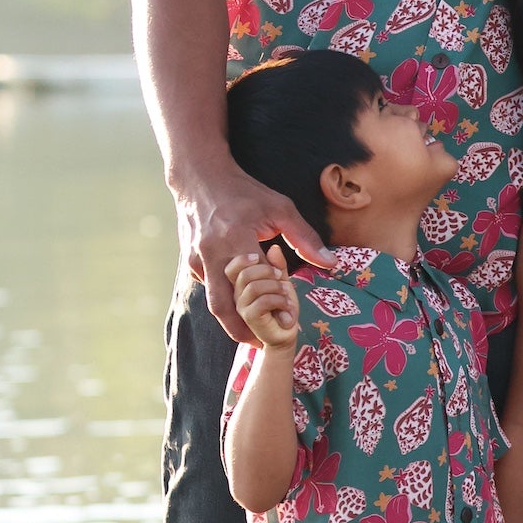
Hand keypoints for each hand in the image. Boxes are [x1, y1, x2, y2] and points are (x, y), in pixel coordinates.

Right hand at [177, 164, 331, 340]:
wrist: (200, 178)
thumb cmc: (245, 192)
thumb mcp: (280, 208)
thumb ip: (305, 238)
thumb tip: (331, 264)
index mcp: (235, 238)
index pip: (256, 282)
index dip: (273, 304)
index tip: (289, 322)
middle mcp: (212, 253)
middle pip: (223, 307)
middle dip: (242, 330)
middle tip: (263, 343)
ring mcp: (197, 259)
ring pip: (214, 302)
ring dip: (233, 319)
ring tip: (255, 332)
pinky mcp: (191, 262)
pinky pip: (210, 289)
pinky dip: (226, 301)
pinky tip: (243, 304)